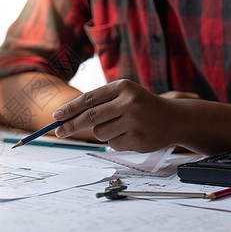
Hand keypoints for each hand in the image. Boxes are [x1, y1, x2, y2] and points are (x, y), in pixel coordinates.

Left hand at [52, 79, 178, 152]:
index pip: (89, 99)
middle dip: (71, 125)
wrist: (174, 119)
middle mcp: (129, 102)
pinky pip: (112, 144)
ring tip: (119, 126)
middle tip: (59, 132)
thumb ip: (99, 102)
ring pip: (100, 133)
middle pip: (90, 117)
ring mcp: (134, 121)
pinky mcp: (137, 138)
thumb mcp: (124, 95)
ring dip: (101, 133)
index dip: (70, 108)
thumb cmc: (142, 106)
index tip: (56, 116)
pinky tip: (130, 134)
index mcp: (122, 87)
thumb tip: (66, 116)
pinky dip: (115, 141)